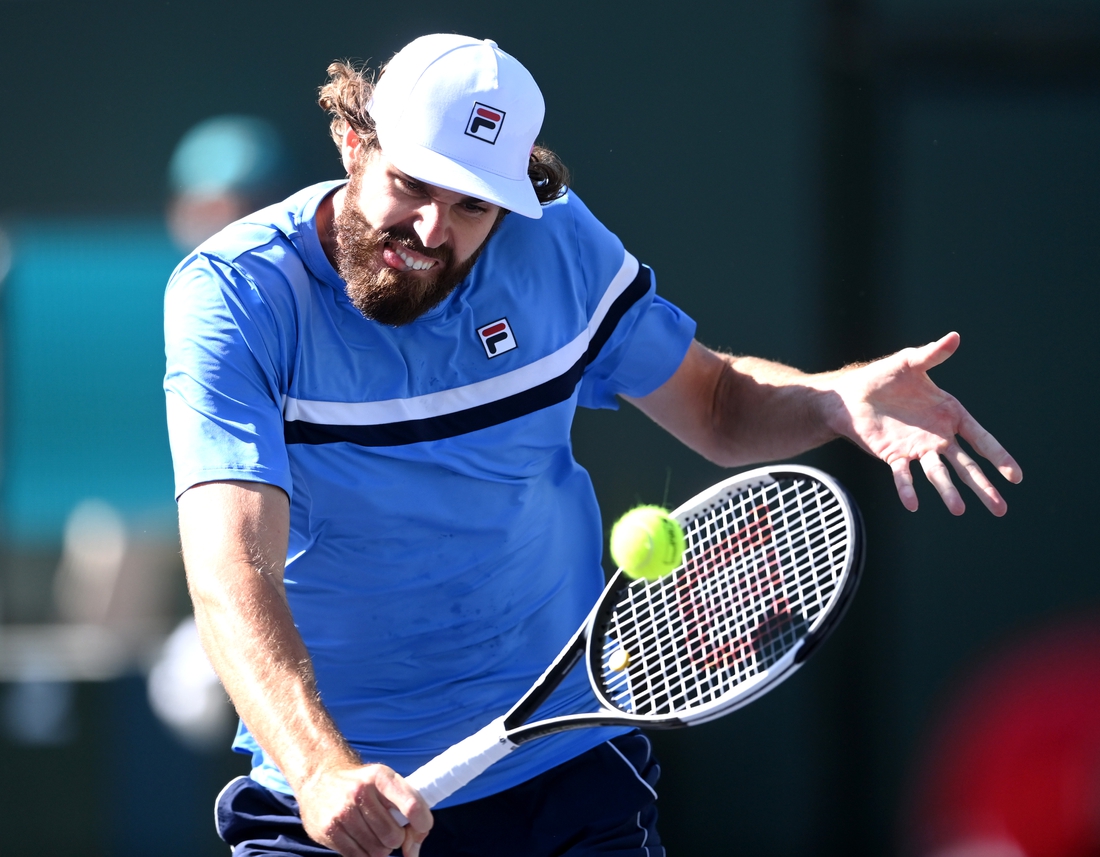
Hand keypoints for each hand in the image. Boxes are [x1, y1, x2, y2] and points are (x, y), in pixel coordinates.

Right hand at [297, 763, 431, 856]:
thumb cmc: (363, 784)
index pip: (411, 805)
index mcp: (380, 777)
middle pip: (394, 836)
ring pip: (377, 850)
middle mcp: (360, 792)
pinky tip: (361, 840)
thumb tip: (413, 852)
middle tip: (390, 830)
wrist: (319, 778)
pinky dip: (365, 854)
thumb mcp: (386, 784)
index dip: (423, 823)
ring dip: (381, 848)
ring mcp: (342, 812)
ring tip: (374, 834)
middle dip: (397, 839)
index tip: (422, 827)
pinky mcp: (328, 830)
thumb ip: (408, 810)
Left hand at [827, 332, 1021, 515]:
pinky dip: (907, 489)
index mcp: (950, 414)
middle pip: (966, 465)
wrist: (850, 394)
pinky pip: (902, 475)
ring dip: (947, 492)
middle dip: (983, 486)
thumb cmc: (883, 377)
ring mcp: (917, 449)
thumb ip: (932, 355)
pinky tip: (913, 505)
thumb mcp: (909, 362)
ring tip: (959, 510)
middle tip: (1001, 509)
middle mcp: (938, 437)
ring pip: (937, 474)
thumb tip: (954, 336)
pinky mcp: (893, 455)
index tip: (1016, 476)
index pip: (980, 438)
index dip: (998, 456)